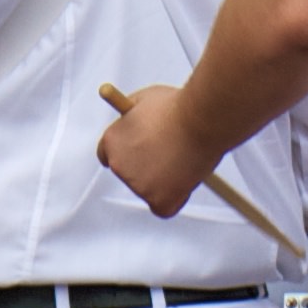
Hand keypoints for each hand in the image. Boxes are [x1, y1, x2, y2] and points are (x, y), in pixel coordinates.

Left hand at [96, 84, 207, 218]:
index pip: (108, 155)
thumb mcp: (145, 100)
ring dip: (163, 181)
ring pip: (149, 190)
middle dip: (147, 167)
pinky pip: (163, 208)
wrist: (199, 120)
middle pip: (129, 174)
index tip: (139, 154)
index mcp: (112, 140)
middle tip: (170, 156)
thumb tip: (134, 118)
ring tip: (184, 159)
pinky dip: (175, 199)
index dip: (127, 153)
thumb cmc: (177, 107)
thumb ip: (133, 114)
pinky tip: (185, 181)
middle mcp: (119, 164)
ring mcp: (137, 184)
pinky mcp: (157, 199)